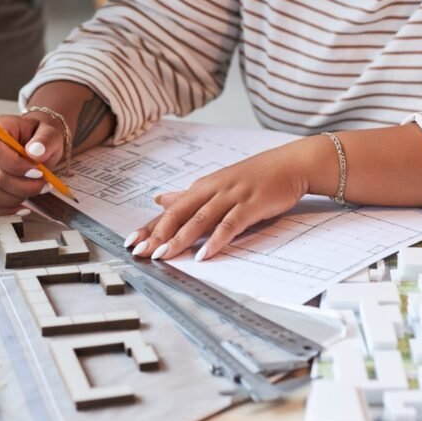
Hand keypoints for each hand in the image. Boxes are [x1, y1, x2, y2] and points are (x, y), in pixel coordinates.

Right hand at [0, 112, 66, 215]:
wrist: (36, 146)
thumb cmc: (41, 140)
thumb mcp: (50, 134)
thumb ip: (45, 140)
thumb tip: (35, 152)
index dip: (17, 167)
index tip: (39, 172)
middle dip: (22, 186)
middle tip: (44, 185)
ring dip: (16, 199)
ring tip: (35, 192)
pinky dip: (6, 211)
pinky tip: (24, 206)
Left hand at [125, 140, 317, 261]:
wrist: (290, 164)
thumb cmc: (254, 176)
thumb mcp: (217, 183)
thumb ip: (188, 196)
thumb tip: (159, 200)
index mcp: (202, 187)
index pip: (170, 210)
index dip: (150, 226)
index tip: (131, 242)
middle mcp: (212, 190)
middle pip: (179, 214)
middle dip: (158, 234)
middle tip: (141, 252)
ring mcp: (231, 196)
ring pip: (200, 219)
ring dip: (181, 238)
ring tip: (165, 255)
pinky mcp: (250, 205)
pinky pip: (230, 224)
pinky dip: (216, 240)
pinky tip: (205, 255)